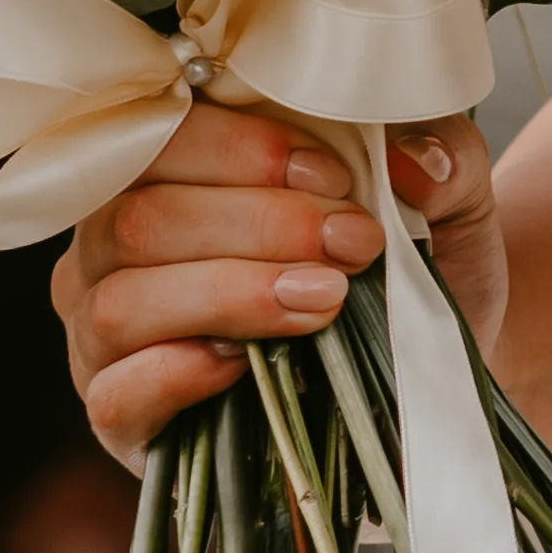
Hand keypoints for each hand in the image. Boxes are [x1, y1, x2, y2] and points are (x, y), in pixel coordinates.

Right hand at [47, 100, 497, 463]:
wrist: (423, 371)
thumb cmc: (406, 264)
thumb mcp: (444, 197)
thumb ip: (440, 150)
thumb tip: (412, 155)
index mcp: (174, 166)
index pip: (161, 134)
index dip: (243, 149)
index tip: (336, 176)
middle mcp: (119, 243)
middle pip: (137, 217)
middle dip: (257, 225)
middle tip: (352, 245)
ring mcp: (107, 333)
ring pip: (121, 302)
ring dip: (230, 295)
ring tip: (323, 300)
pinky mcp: (122, 418)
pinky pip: (115, 396)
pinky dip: (177, 373)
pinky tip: (244, 365)